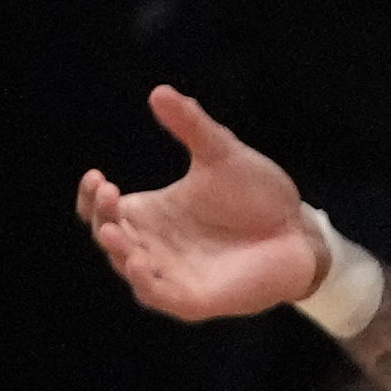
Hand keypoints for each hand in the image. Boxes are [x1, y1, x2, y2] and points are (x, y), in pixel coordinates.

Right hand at [75, 86, 323, 319]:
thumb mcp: (222, 154)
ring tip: (113, 230)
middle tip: (107, 193)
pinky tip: (140, 262)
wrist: (299, 229)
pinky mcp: (194, 299)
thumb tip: (159, 91)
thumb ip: (192, 126)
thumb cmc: (258, 195)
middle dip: (102, 217)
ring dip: (118, 252)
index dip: (91, 197)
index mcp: (152, 214)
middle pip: (110, 237)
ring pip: (129, 269)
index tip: (97, 176)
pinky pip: (160, 296)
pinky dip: (146, 282)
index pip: (104, 210)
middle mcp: (154, 245)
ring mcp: (172, 273)